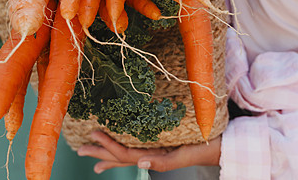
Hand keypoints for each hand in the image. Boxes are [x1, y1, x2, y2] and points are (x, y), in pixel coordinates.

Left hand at [77, 130, 220, 173]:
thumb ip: (161, 162)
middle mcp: (150, 154)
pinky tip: (116, 154)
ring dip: (107, 155)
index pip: (124, 153)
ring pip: (125, 155)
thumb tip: (140, 165)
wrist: (218, 146)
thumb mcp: (182, 156)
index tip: (93, 133)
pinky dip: (124, 150)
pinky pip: (137, 149)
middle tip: (79, 150)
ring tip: (90, 155)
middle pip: (119, 156)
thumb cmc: (202, 148)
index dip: (107, 144)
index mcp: (152, 155)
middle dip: (100, 153)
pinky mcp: (160, 147)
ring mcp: (154, 152)